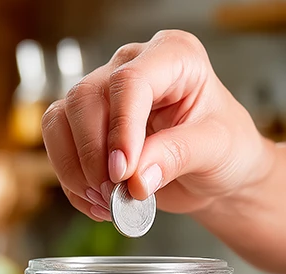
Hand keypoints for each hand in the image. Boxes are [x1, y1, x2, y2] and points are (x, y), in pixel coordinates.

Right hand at [41, 30, 272, 221]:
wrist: (217, 174)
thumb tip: (136, 177)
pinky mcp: (86, 124)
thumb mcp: (217, 150)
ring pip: (62, 118)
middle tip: (116, 193)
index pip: (132, 80)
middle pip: (87, 97)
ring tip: (107, 201)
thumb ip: (178, 156)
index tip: (124, 171)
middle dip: (95, 153)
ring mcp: (105, 93)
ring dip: (76, 168)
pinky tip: (97, 204)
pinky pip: (59, 144)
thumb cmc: (226, 149)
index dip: (121, 127)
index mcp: (174, 56)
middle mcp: (133, 66)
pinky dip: (71, 180)